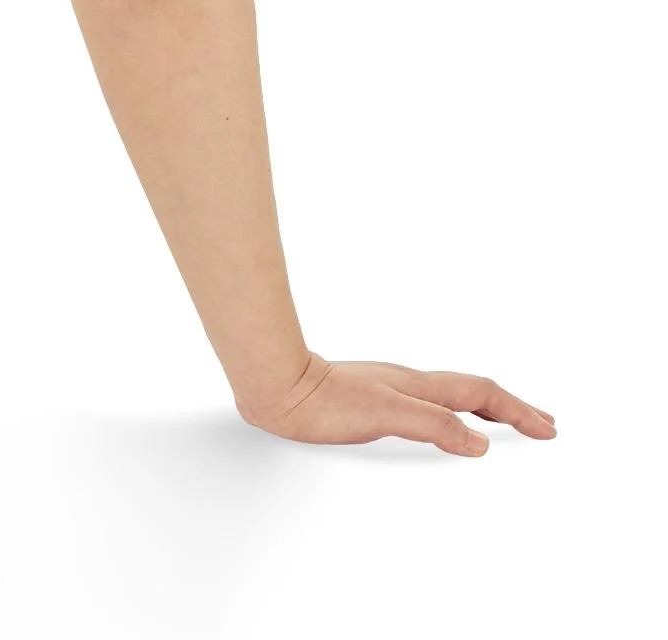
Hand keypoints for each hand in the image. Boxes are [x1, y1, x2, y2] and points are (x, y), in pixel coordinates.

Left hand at [236, 351, 556, 454]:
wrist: (276, 386)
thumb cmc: (322, 401)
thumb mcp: (385, 415)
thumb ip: (432, 425)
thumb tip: (480, 442)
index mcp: (417, 386)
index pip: (480, 394)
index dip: (517, 411)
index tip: (548, 428)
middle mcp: (407, 382)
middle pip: (470, 391)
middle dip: (509, 407)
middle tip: (540, 423)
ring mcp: (388, 387)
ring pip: (448, 394)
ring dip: (481, 407)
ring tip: (501, 420)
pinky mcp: (368, 397)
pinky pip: (424, 403)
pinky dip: (449, 412)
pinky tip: (438, 420)